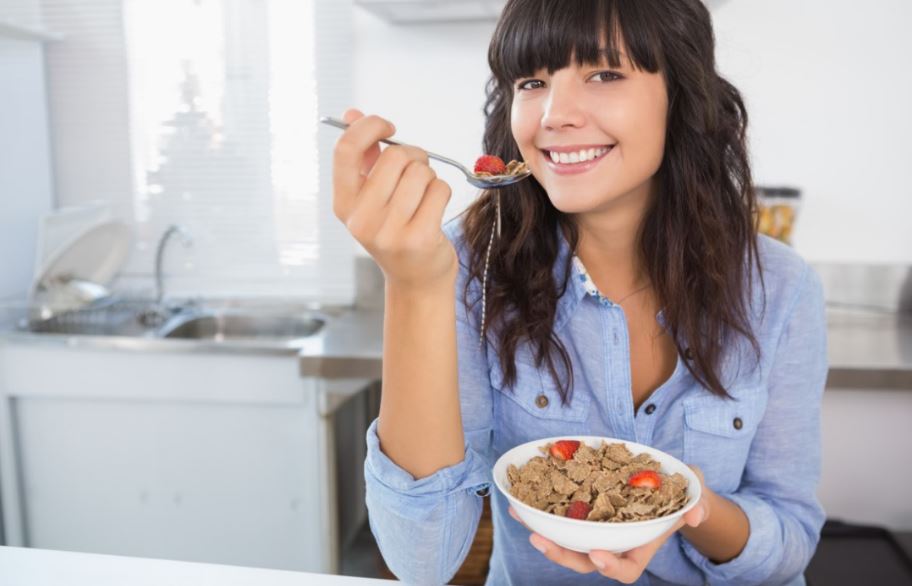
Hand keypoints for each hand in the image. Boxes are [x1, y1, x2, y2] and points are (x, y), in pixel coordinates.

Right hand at [331, 108, 456, 290]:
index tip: (388, 128)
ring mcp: (389, 232)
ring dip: (429, 176)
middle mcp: (361, 220)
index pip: (346, 150)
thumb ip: (363, 156)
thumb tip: (352, 113)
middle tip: (418, 170)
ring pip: (420, 172)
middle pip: (394, 156)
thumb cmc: (395, 229)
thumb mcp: (372, 197)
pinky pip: (439, 189)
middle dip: (414, 155)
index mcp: (343, 204)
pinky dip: (442, 191)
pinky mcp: (419, 239)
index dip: (370, 127)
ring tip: (424, 194)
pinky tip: (435, 208)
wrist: (416, 279)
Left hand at [508, 465, 709, 583]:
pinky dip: (536, 511)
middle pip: (584, 561)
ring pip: (565, 541)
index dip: (611, 567)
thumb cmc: (683, 492)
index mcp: (640, 546)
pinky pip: (556, 517)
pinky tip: (517, 500)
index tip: (597, 555)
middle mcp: (614, 543)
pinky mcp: (580, 513)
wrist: (667, 482)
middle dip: (562, 555)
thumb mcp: (695, 493)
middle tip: (541, 541)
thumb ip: (697, 503)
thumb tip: (695, 514)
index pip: (626, 570)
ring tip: (520, 516)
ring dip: (542, 532)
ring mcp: (595, 529)